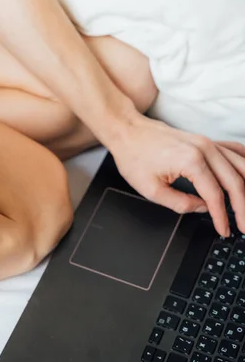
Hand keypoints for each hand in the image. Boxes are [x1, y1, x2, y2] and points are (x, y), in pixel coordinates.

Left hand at [109, 112, 244, 236]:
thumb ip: (179, 203)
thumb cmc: (134, 156)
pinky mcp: (205, 140)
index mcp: (191, 161)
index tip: (224, 230)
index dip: (222, 217)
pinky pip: (235, 150)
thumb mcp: (150, 189)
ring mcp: (207, 142)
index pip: (215, 195)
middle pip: (236, 181)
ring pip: (241, 166)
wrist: (127, 131)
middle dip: (243, 207)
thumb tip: (202, 208)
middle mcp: (205, 149)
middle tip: (244, 226)